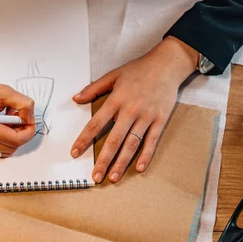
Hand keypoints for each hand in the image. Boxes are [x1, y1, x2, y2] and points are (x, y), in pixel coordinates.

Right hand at [0, 46, 35, 156]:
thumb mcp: (3, 91)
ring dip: (13, 136)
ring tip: (6, 118)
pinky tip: (0, 125)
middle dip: (20, 132)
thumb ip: (23, 104)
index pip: (16, 140)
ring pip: (7, 150)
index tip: (30, 119)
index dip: (28, 131)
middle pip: (13, 147)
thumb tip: (31, 118)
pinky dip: (4, 139)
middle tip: (17, 115)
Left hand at [70, 37, 197, 182]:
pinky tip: (139, 168)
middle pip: (114, 140)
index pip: (96, 124)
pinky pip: (152, 141)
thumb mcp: (113, 75)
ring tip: (113, 177)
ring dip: (122, 162)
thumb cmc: (139, 69)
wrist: (167, 64)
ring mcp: (146, 117)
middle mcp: (130, 111)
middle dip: (103, 160)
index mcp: (116, 100)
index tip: (75, 152)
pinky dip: (146, 155)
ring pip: (132, 144)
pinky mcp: (160, 120)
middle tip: (96, 176)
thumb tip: (76, 98)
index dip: (84, 140)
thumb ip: (94, 88)